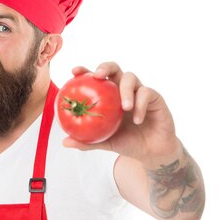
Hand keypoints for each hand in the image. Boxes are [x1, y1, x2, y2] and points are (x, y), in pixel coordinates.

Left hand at [63, 63, 180, 165]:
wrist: (151, 152)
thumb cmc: (127, 142)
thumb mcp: (105, 143)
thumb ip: (87, 141)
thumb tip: (65, 142)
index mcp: (108, 96)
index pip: (95, 79)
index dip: (84, 71)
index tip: (74, 71)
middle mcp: (122, 89)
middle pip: (113, 68)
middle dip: (104, 67)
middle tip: (98, 76)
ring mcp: (138, 91)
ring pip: (130, 77)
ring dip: (125, 90)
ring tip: (124, 108)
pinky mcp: (154, 97)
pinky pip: (146, 93)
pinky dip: (140, 105)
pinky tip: (137, 119)